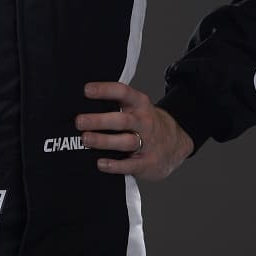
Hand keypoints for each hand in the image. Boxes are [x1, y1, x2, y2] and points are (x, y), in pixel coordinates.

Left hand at [75, 81, 193, 181]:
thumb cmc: (145, 123)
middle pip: (122, 120)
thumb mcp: (137, 107)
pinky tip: (100, 163)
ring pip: (126, 141)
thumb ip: (116, 103)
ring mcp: (147, 143)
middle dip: (99, 120)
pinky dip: (115, 165)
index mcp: (140, 104)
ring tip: (85, 139)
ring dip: (104, 141)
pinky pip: (130, 165)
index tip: (86, 90)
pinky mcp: (147, 162)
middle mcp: (144, 122)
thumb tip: (81, 101)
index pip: (123, 92)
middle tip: (79, 121)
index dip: (105, 90)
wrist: (176, 143)